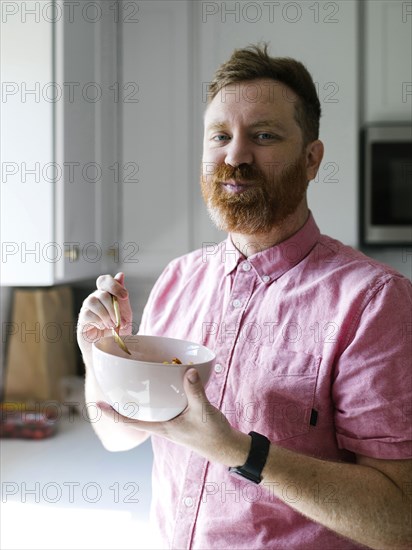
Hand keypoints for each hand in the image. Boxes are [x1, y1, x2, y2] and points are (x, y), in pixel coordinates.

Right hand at [77, 272, 132, 359]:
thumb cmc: (119, 330)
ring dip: (106, 314)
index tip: (124, 297)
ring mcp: (87, 309)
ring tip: (112, 325)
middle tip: (119, 321)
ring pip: (93, 301)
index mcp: (106, 294)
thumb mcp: (125, 313)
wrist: (112, 349)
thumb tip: (120, 275)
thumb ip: (122, 296)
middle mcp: (95, 299)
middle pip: (102, 293)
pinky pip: (87, 314)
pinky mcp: (82, 320)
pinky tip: (102, 328)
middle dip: (113, 308)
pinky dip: (98, 321)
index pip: (104, 281)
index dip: (114, 285)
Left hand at [98, 368, 250, 466]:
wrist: (226, 446)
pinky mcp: (180, 415)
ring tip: (131, 381)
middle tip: (111, 385)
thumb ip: (195, 391)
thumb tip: (188, 370)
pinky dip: (160, 392)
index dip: (112, 414)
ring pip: (150, 408)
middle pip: (136, 413)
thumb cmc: (212, 434)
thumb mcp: (203, 411)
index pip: (130, 422)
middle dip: (123, 402)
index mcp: (161, 427)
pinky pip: (164, 403)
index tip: (96, 405)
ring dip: (141, 396)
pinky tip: (164, 381)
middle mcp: (162, 424)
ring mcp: (170, 420)